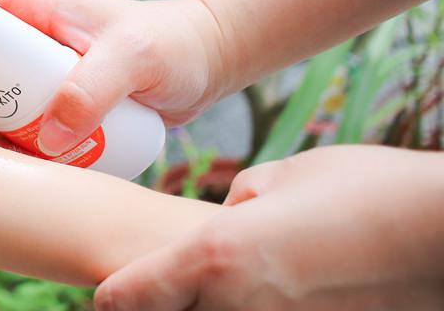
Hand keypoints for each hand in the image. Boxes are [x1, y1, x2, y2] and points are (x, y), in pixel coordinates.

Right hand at [0, 0, 225, 154]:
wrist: (200, 68)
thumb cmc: (171, 43)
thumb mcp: (138, 57)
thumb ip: (95, 88)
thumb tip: (52, 131)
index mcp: (31, 1)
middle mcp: (16, 34)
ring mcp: (24, 72)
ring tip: (2, 150)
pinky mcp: (37, 108)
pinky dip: (1, 150)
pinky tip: (25, 165)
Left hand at [94, 145, 443, 309]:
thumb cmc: (369, 192)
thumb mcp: (281, 179)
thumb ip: (235, 205)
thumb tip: (221, 222)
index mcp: (213, 257)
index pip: (122, 300)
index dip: (111, 294)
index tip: (107, 288)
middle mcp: (236, 307)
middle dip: (154, 304)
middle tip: (155, 285)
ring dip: (204, 306)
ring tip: (227, 279)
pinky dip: (251, 308)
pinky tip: (273, 290)